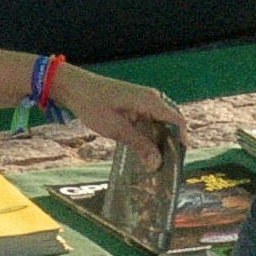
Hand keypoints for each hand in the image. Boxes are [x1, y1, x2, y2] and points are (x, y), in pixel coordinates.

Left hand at [36, 60, 184, 158]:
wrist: (74, 88)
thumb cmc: (93, 105)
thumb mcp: (115, 129)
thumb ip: (139, 144)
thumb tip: (157, 162)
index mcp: (150, 101)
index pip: (177, 121)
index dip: (181, 141)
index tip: (176, 162)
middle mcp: (152, 99)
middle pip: (170, 123)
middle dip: (169, 145)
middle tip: (164, 167)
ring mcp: (144, 101)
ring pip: (160, 124)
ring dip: (158, 142)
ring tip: (153, 163)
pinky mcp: (136, 105)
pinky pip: (149, 122)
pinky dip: (148, 136)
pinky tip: (141, 151)